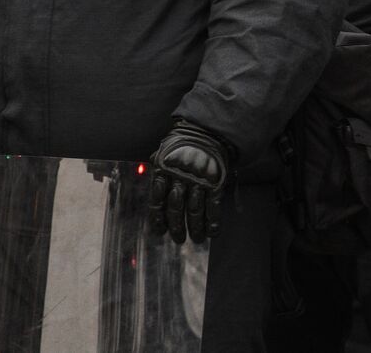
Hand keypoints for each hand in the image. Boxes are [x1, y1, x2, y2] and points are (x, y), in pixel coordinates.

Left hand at [148, 120, 232, 243]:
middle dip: (177, 227)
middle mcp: (180, 178)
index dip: (158, 218)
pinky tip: (212, 231)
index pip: (157, 200)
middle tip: (178, 239)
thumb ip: (159, 169)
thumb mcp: (164, 152)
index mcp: (164, 171)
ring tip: (195, 238)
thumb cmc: (183, 143)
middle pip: (176, 208)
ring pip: (195, 209)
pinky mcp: (215, 181)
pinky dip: (213, 219)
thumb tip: (155, 185)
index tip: (159, 232)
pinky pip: (213, 204)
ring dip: (195, 227)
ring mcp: (199, 180)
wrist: (208, 131)